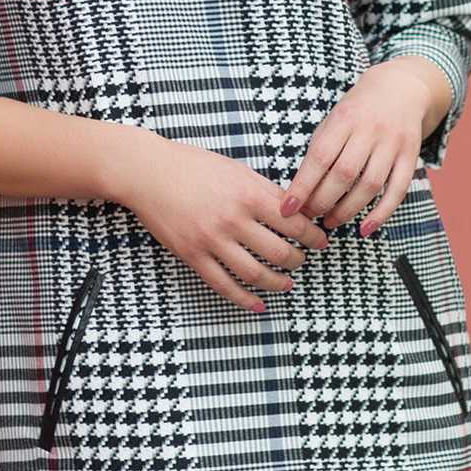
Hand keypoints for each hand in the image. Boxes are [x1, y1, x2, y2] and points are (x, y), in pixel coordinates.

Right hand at [111, 134, 331, 314]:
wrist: (148, 173)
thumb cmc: (193, 166)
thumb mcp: (236, 169)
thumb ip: (264, 191)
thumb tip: (294, 212)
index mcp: (248, 193)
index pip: (294, 223)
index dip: (314, 236)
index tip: (321, 241)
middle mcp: (233, 219)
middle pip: (280, 252)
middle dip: (298, 260)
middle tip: (303, 260)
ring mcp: (212, 240)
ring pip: (256, 274)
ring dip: (278, 282)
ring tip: (287, 283)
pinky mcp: (193, 256)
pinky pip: (224, 286)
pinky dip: (245, 300)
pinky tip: (259, 304)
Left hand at [278, 60, 441, 235]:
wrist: (400, 88)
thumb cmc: (357, 111)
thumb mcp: (333, 119)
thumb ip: (320, 149)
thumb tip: (301, 190)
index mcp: (344, 119)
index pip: (319, 157)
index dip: (302, 186)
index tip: (287, 209)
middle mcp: (370, 130)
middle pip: (344, 173)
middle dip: (323, 201)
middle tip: (309, 217)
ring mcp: (393, 143)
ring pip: (370, 184)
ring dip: (348, 210)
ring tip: (330, 222)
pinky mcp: (411, 156)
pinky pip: (398, 189)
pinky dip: (382, 213)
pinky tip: (365, 229)